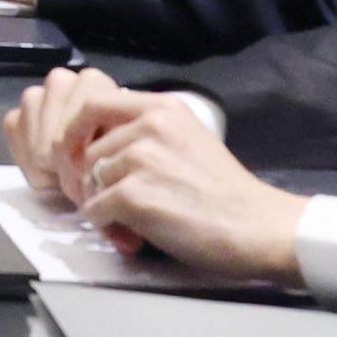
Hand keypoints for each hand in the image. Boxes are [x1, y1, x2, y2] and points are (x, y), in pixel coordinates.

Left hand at [8, 70, 305, 281]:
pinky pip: (94, 210)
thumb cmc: (225, 192)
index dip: (76, 131)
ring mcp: (141, 159)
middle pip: (88, 151)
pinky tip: (134, 234)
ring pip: (90, 182)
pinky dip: (107, 227)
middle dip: (93, 181)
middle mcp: (149, 126)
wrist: (259, 227)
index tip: (78, 155)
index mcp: (162, 108)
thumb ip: (147, 133)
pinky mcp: (134, 195)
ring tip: (132, 222)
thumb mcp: (188, 139)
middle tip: (116, 205)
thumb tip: (99, 143)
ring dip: (103, 206)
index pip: (93, 102)